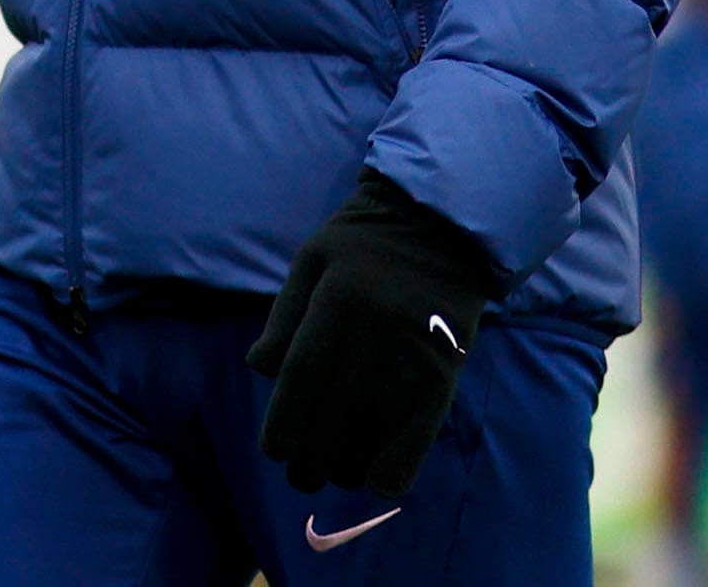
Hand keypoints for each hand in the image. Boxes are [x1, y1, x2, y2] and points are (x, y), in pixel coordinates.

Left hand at [248, 170, 498, 496]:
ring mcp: (416, 355)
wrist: (441, 226)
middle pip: (337, 410)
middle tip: (299, 476)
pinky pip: (423, 429)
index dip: (286, 420)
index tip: (275, 450)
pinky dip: (400, 462)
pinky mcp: (447, 372)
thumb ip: (284, 316)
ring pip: (376, 427)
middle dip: (313, 454)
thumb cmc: (361, 244)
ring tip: (332, 475)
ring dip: (350, 463)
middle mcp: (377, 333)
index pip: (304, 375)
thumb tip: (259, 370)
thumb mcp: (311, 261)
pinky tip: (378, 481)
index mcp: (337, 302)